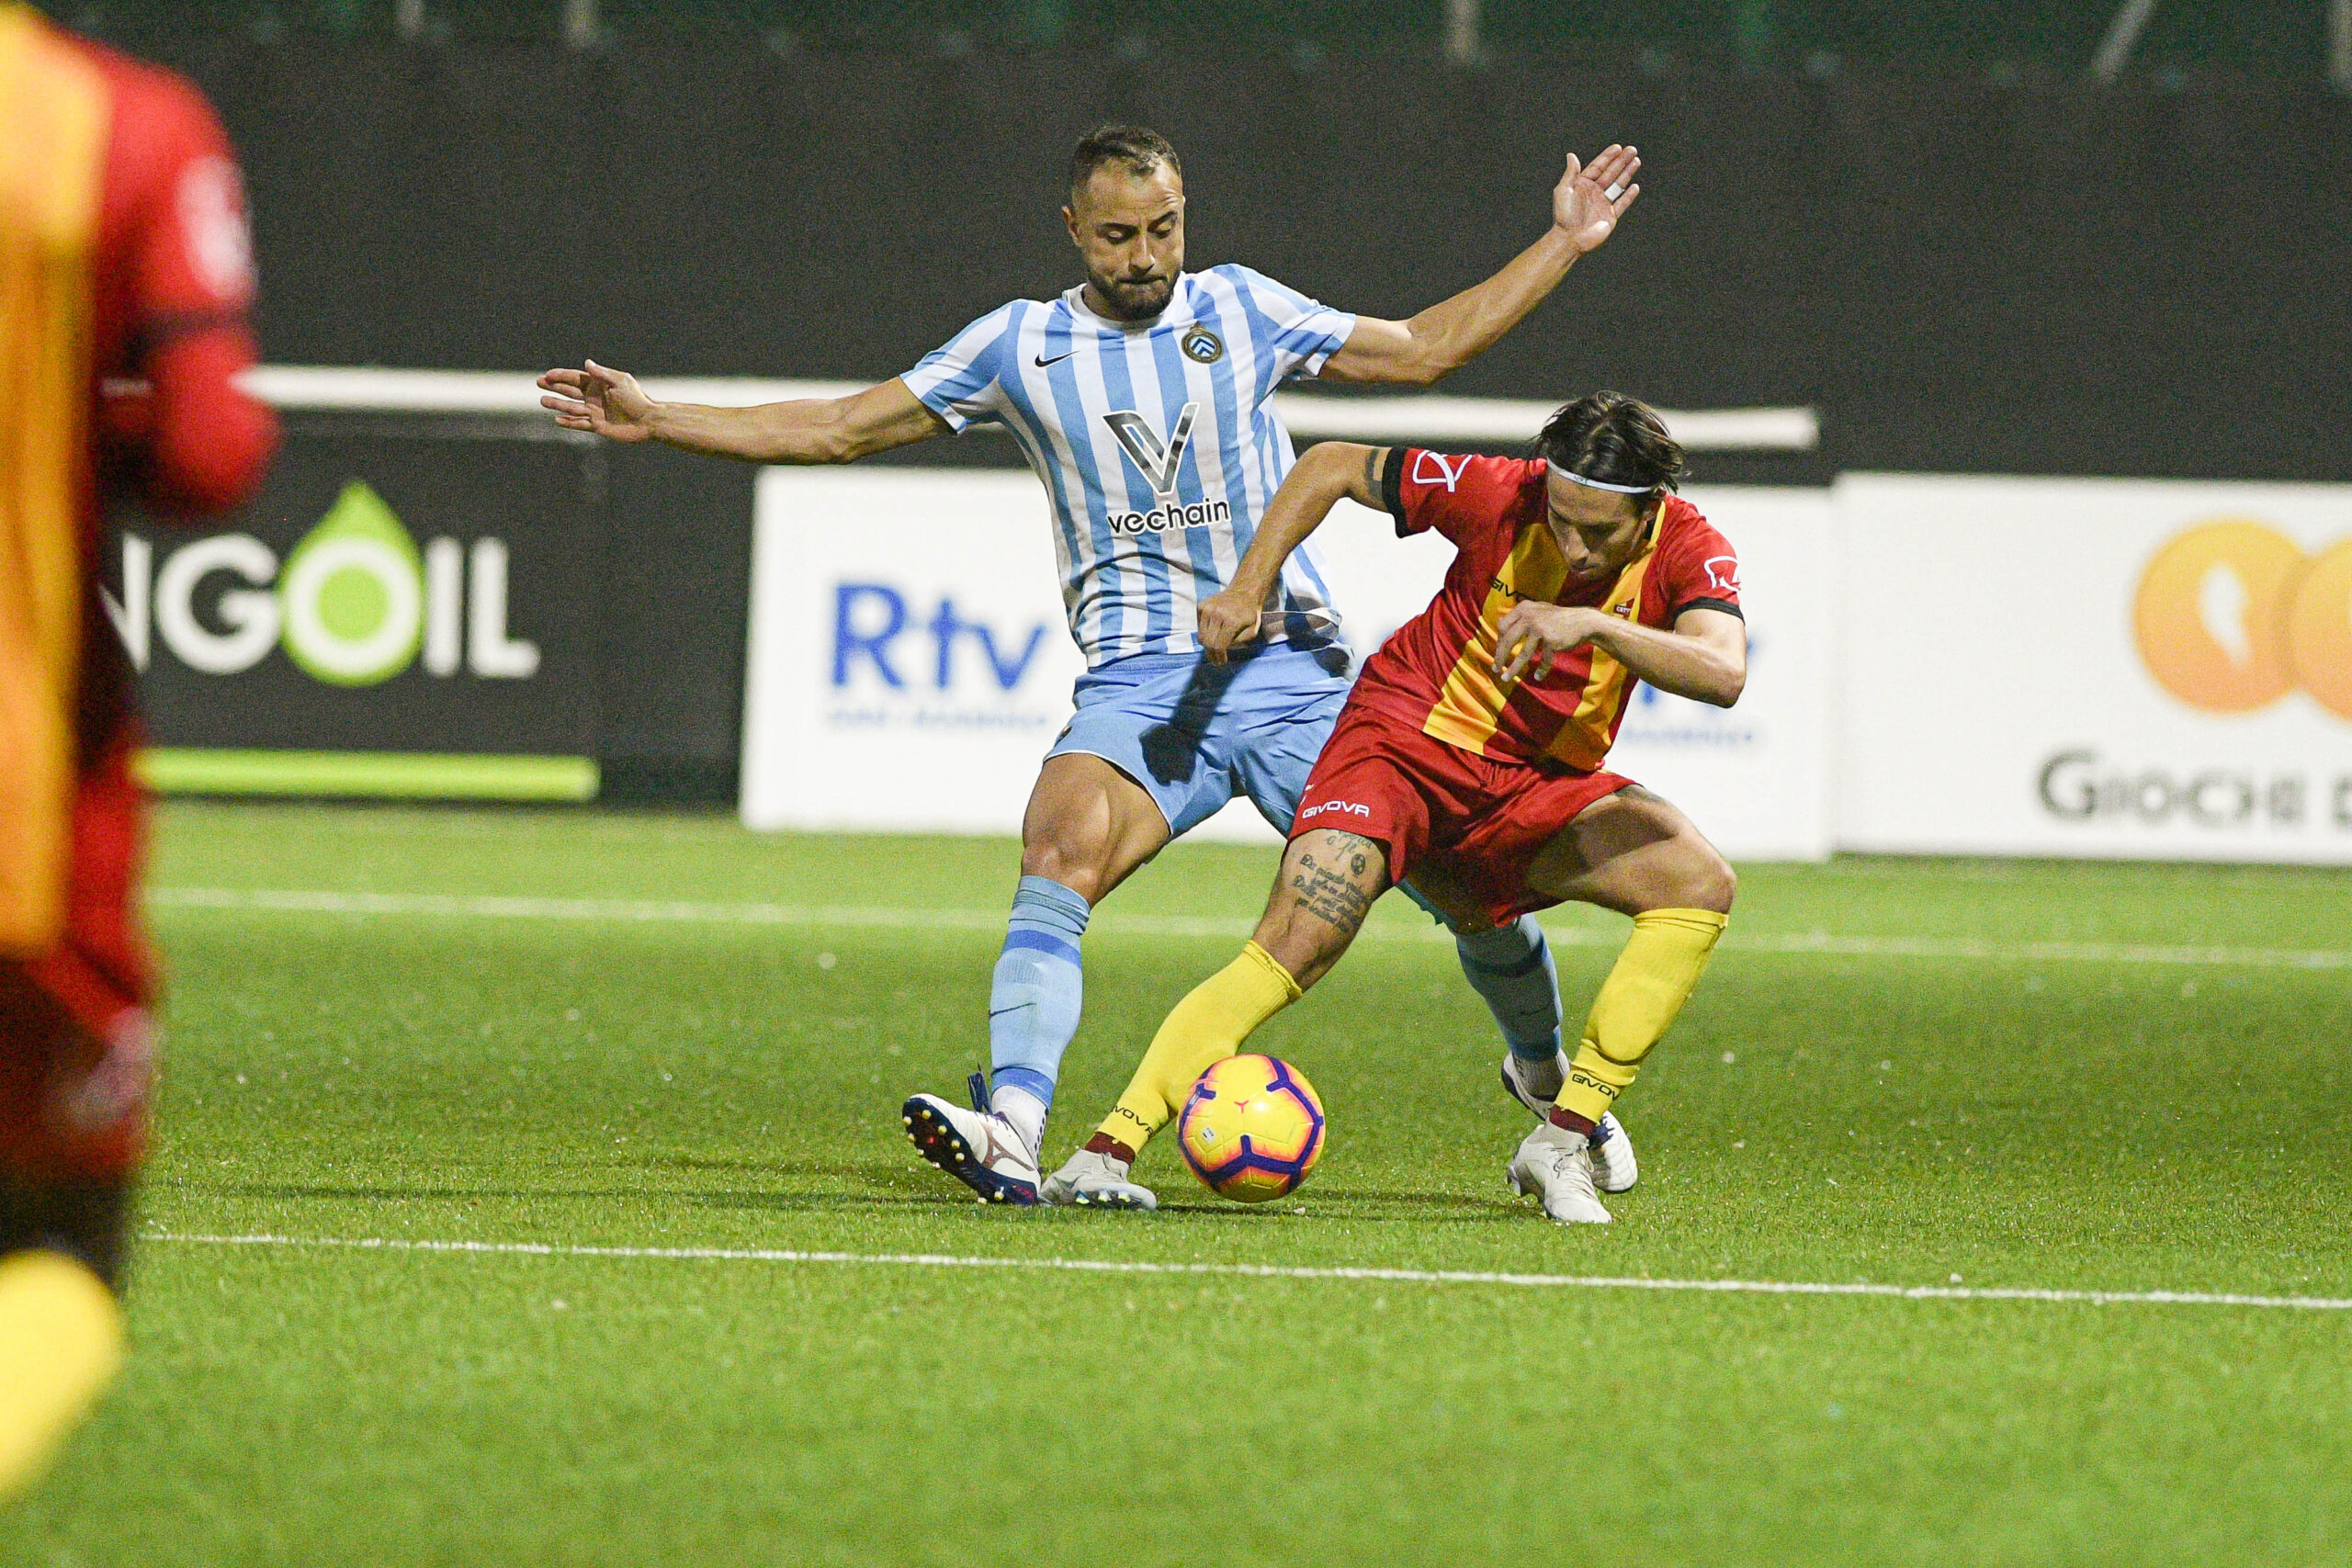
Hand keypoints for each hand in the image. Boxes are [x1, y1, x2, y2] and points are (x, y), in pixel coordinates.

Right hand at [538, 359, 657, 441]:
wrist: (648, 420)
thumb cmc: (637, 398)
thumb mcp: (620, 381)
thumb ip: (602, 373)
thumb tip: (586, 363)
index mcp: (599, 384)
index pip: (575, 378)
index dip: (561, 376)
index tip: (548, 375)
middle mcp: (594, 397)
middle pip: (570, 390)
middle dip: (554, 386)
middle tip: (538, 382)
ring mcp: (595, 412)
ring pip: (571, 407)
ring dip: (557, 404)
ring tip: (543, 401)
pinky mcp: (598, 426)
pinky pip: (579, 424)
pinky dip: (568, 423)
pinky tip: (557, 420)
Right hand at [1197, 583, 1266, 662]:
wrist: (1243, 592)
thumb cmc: (1250, 614)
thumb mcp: (1252, 631)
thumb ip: (1237, 643)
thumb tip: (1221, 650)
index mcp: (1231, 621)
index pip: (1218, 645)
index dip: (1219, 656)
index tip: (1221, 662)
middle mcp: (1217, 613)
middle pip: (1207, 642)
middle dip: (1211, 654)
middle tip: (1216, 659)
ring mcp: (1207, 608)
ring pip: (1201, 635)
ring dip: (1207, 644)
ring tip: (1214, 648)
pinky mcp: (1201, 606)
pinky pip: (1199, 626)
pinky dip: (1205, 632)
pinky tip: (1213, 631)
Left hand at [1494, 603, 1604, 684]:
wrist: (1583, 621)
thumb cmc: (1557, 619)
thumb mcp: (1537, 610)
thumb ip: (1521, 616)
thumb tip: (1498, 626)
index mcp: (1524, 608)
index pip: (1503, 626)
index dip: (1498, 642)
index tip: (1498, 654)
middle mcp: (1530, 616)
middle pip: (1508, 640)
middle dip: (1500, 657)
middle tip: (1495, 669)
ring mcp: (1541, 628)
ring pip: (1523, 653)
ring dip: (1514, 668)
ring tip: (1506, 678)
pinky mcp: (1552, 640)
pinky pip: (1544, 659)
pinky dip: (1541, 669)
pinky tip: (1538, 676)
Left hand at [1551, 144, 1641, 254]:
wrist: (1569, 239)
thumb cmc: (1563, 216)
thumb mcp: (1563, 191)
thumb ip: (1570, 173)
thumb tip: (1571, 155)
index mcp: (1583, 185)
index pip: (1598, 167)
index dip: (1608, 157)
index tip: (1618, 147)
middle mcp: (1594, 192)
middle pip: (1611, 173)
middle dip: (1622, 161)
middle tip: (1632, 150)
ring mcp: (1603, 204)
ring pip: (1618, 185)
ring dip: (1627, 173)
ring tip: (1636, 161)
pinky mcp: (1610, 216)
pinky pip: (1622, 203)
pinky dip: (1628, 196)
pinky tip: (1635, 186)